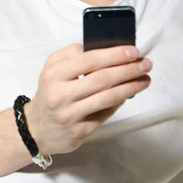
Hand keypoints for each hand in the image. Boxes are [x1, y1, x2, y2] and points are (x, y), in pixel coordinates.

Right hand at [24, 44, 150, 155]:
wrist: (36, 129)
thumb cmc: (49, 92)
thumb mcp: (50, 68)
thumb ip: (70, 54)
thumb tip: (100, 50)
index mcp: (53, 74)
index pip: (89, 60)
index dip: (114, 55)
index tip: (133, 51)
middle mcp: (60, 95)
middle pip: (101, 79)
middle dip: (128, 70)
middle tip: (146, 64)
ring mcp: (70, 115)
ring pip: (107, 98)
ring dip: (130, 87)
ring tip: (145, 79)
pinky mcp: (80, 132)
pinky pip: (105, 114)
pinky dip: (120, 102)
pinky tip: (130, 93)